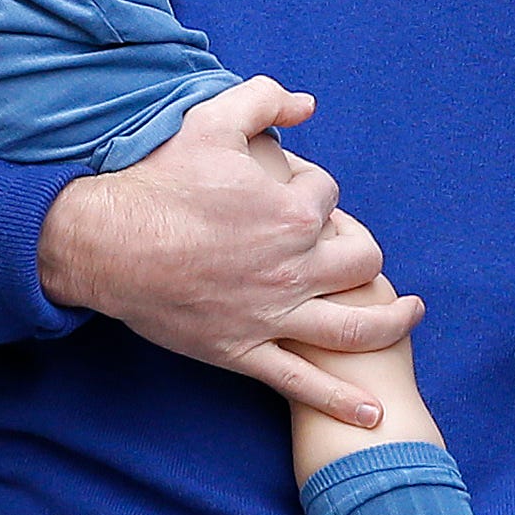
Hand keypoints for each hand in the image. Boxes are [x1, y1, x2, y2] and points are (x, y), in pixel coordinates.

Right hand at [37, 76, 423, 424]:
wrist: (105, 241)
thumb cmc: (157, 180)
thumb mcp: (211, 120)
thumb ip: (264, 100)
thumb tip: (307, 104)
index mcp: (292, 212)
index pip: (330, 198)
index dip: (315, 190)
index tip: (294, 191)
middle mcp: (293, 267)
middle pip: (361, 260)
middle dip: (363, 250)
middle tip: (352, 250)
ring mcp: (271, 314)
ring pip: (354, 326)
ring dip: (391, 322)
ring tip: (409, 313)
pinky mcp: (243, 351)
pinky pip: (302, 382)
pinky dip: (341, 401)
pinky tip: (372, 414)